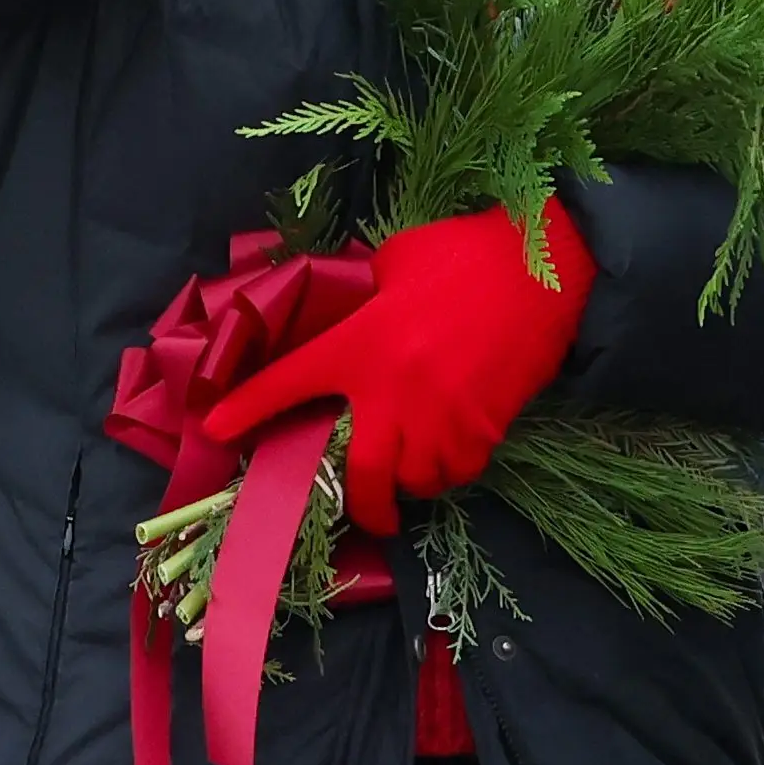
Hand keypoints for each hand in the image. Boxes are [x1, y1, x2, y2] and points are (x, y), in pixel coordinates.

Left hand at [226, 202, 593, 524]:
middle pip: (364, 476)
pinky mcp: (485, 428)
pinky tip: (456, 451)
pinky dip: (452, 470)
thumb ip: (364, 296)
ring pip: (415, 480)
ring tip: (417, 469)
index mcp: (362, 342)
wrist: (547, 266)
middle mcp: (393, 390)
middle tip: (369, 511)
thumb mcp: (397, 262)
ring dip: (412, 482)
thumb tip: (347, 311)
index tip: (215, 431)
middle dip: (364, 506)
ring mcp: (440, 416)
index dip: (249, 409)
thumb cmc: (467, 254)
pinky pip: (460, 470)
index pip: (291, 382)